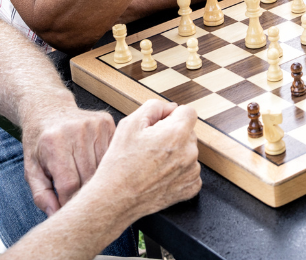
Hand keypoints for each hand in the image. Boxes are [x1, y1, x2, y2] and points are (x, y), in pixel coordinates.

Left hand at [23, 105, 115, 216]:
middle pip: (89, 176)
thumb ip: (41, 194)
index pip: (69, 184)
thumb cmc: (40, 142)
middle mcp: (76, 131)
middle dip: (85, 193)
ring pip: (104, 165)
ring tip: (92, 187)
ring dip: (98, 179)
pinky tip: (101, 169)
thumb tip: (56, 214)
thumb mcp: (31, 168)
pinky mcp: (107, 122)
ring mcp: (94, 125)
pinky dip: (108, 164)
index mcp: (53, 143)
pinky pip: (113, 152)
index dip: (70, 202)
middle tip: (83, 203)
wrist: (49, 108)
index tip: (69, 211)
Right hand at [90, 99, 200, 220]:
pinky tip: (160, 175)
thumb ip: (154, 107)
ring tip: (153, 163)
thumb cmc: (119, 163)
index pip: (188, 112)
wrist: (114, 199)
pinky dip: (179, 172)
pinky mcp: (190, 188)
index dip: (172, 116)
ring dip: (177, 154)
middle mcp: (189, 152)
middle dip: (173, 135)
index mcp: (177, 133)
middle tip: (151, 147)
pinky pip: (190, 172)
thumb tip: (171, 108)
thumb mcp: (130, 124)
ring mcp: (191, 172)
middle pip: (188, 132)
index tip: (160, 126)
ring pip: (189, 152)